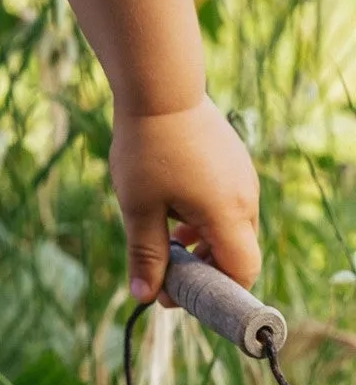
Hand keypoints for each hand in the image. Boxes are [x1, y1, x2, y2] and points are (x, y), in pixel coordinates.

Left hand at [110, 98, 260, 302]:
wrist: (160, 88)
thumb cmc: (147, 148)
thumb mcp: (139, 207)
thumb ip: (145, 254)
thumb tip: (144, 296)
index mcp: (228, 214)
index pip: (241, 272)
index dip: (214, 291)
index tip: (179, 294)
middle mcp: (246, 198)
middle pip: (237, 253)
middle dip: (204, 269)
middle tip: (165, 272)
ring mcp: (243, 178)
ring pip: (231, 228)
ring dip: (202, 243)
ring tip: (166, 239)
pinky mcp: (235, 163)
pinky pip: (228, 204)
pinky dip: (206, 218)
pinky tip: (173, 210)